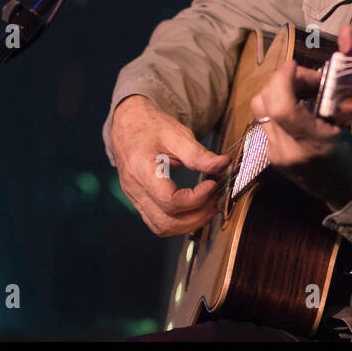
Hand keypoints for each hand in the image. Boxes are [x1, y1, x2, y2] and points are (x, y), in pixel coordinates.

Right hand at [109, 94, 229, 236]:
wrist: (128, 123)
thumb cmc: (150, 126)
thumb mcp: (176, 134)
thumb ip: (199, 153)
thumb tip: (223, 164)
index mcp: (141, 171)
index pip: (169, 201)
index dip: (196, 198)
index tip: (212, 185)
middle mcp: (134, 190)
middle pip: (166, 222)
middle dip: (196, 216)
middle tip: (216, 200)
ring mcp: (134, 198)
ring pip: (161, 227)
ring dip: (189, 223)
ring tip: (208, 206)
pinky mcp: (139, 200)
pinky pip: (157, 221)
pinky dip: (179, 221)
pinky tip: (195, 208)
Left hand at [251, 24, 351, 205]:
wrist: (349, 193)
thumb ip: (349, 73)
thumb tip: (347, 31)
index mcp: (311, 143)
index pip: (281, 107)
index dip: (285, 79)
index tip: (299, 67)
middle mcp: (286, 150)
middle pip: (264, 101)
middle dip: (285, 80)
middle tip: (311, 82)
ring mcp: (274, 154)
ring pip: (259, 107)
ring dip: (279, 90)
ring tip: (305, 92)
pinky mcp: (269, 153)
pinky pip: (265, 118)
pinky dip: (279, 104)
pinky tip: (301, 107)